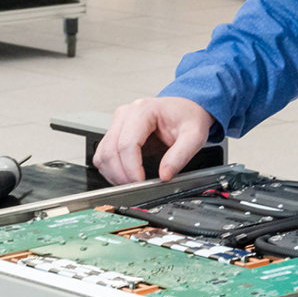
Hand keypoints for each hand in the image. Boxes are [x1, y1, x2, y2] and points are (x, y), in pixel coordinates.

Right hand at [93, 96, 214, 185]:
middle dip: (121, 174)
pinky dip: (110, 169)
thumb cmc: (188, 116)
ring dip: (113, 173)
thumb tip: (164, 175)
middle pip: (110, 150)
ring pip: (102, 153)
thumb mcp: (195, 135)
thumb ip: (181, 156)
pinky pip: (103, 154)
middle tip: (135, 187)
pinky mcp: (116, 132)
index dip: (131, 168)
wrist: (186, 109)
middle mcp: (127, 114)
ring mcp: (118, 122)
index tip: (141, 182)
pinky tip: (124, 176)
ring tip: (131, 183)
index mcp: (144, 110)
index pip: (127, 143)